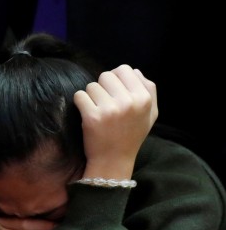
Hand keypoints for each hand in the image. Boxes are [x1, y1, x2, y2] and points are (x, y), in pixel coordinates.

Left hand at [75, 65, 156, 179]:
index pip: (125, 69)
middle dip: (103, 86)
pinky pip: (79, 96)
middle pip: (106, 75)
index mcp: (144, 99)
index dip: (116, 78)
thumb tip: (134, 71)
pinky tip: (89, 115)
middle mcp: (129, 102)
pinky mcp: (92, 117)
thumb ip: (148, 90)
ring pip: (91, 86)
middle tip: (106, 103)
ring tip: (99, 111)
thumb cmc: (131, 134)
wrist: (114, 160)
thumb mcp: (150, 114)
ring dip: (92, 97)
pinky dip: (80, 104)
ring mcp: (110, 109)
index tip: (114, 91)